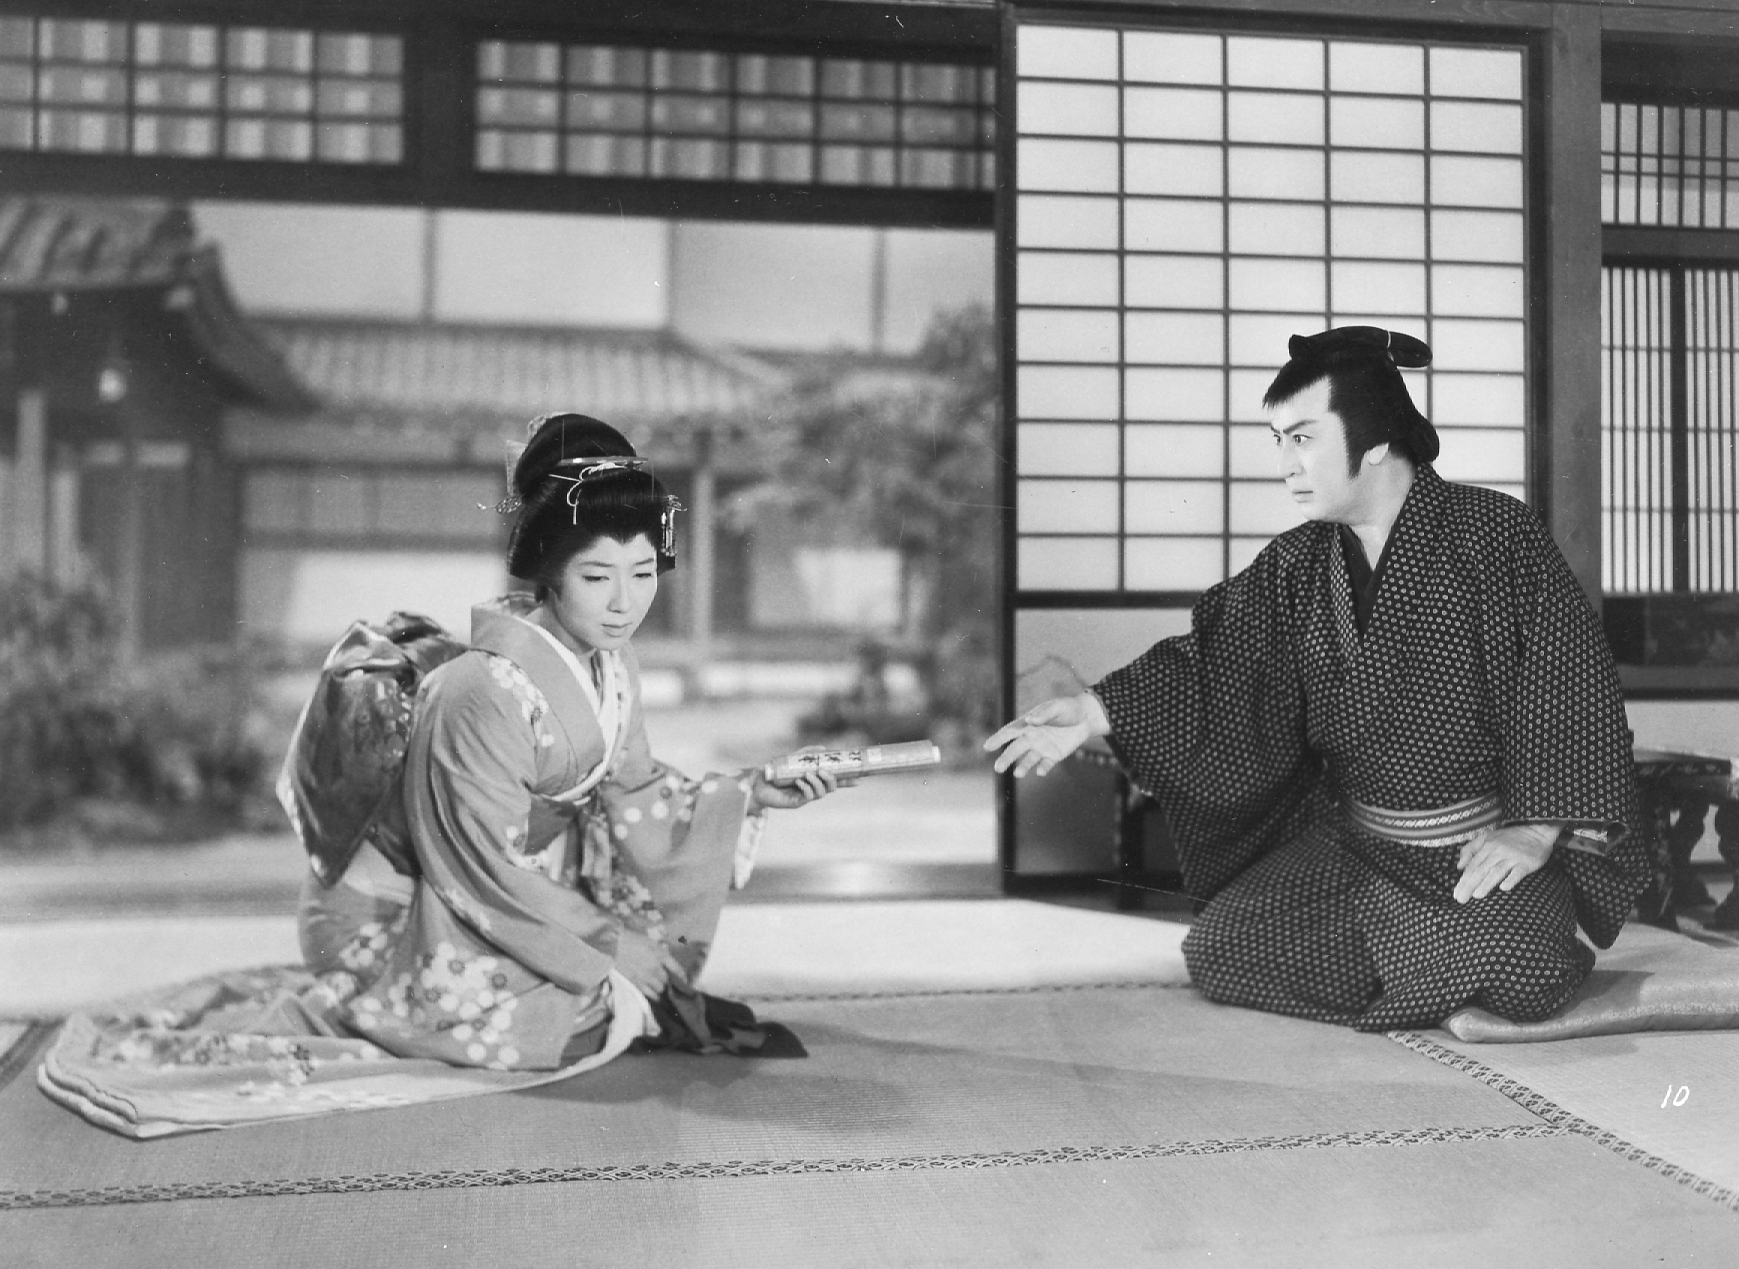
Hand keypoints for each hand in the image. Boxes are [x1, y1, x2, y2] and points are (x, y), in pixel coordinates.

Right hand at [615, 928, 686, 997]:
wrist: (613, 945)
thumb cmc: (631, 938)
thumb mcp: (649, 940)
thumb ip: (659, 950)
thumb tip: (666, 955)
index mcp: (660, 955)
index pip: (676, 968)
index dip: (682, 975)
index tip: (686, 980)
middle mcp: (656, 968)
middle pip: (667, 979)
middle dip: (667, 980)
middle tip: (665, 979)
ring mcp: (646, 977)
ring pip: (660, 988)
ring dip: (660, 987)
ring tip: (658, 986)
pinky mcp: (636, 984)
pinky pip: (650, 994)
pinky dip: (654, 995)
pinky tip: (655, 995)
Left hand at [749, 758, 850, 811]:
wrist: (758, 784)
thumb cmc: (775, 772)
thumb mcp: (792, 758)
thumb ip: (807, 753)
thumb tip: (824, 748)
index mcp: (814, 779)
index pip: (835, 780)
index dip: (847, 781)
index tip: (859, 779)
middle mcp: (813, 788)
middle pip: (832, 787)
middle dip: (833, 779)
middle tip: (824, 770)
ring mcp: (806, 796)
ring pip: (822, 793)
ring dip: (818, 782)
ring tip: (808, 774)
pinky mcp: (797, 802)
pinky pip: (808, 796)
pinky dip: (806, 787)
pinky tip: (799, 781)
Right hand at [983, 693, 1106, 778]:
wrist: (1086, 718)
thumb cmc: (1068, 708)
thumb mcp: (1057, 707)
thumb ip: (1044, 714)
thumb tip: (1030, 720)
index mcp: (1028, 723)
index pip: (1010, 731)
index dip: (998, 738)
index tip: (987, 746)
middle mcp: (1032, 737)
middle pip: (1015, 749)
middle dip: (1006, 758)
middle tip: (997, 768)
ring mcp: (1042, 747)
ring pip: (1028, 760)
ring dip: (1022, 767)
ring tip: (1018, 774)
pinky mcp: (1053, 756)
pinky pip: (1046, 764)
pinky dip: (1042, 768)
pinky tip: (1040, 771)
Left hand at [1453, 824, 1558, 903]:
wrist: (1536, 831)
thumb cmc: (1509, 837)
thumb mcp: (1487, 837)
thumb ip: (1471, 849)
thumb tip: (1459, 866)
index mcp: (1487, 846)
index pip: (1472, 866)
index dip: (1463, 880)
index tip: (1456, 894)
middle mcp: (1498, 851)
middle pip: (1481, 870)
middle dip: (1470, 885)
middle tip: (1461, 900)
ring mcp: (1513, 857)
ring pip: (1497, 871)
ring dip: (1486, 884)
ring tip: (1477, 895)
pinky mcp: (1527, 862)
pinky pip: (1518, 872)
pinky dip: (1511, 879)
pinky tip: (1504, 888)